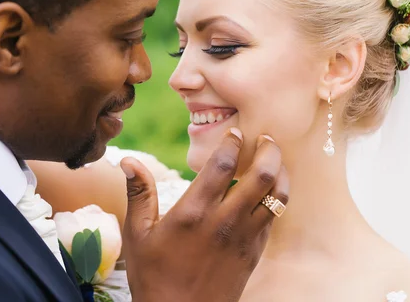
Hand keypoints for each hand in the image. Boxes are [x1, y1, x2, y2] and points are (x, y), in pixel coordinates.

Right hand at [120, 128, 288, 301]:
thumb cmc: (154, 276)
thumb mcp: (138, 235)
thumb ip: (139, 194)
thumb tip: (128, 161)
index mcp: (193, 212)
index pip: (222, 164)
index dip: (232, 142)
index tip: (235, 132)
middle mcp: (224, 221)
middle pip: (262, 174)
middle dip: (269, 150)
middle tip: (266, 138)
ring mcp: (243, 238)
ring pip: (276, 196)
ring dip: (281, 173)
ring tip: (274, 160)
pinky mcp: (254, 252)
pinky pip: (273, 218)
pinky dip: (276, 198)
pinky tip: (268, 192)